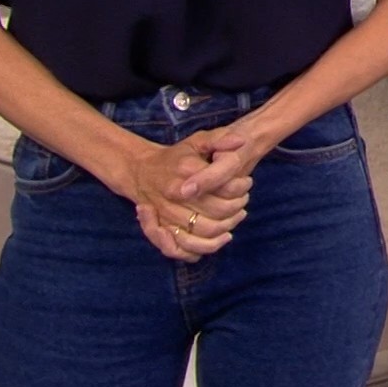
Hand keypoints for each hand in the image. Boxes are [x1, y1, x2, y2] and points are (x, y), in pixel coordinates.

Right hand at [122, 129, 254, 261]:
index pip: (222, 186)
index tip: (246, 183)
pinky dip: (204, 247)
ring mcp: (167, 214)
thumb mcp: (197, 141)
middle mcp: (175, 194)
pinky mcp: (162, 229)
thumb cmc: (175, 156)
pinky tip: (220, 238)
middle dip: (236, 207)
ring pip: (204, 230)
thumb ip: (219, 139)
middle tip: (243, 201)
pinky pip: (183, 247)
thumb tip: (240, 141)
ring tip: (236, 219)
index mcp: (186, 171)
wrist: (141, 171)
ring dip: (226, 227)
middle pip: (217, 211)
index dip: (240, 187)